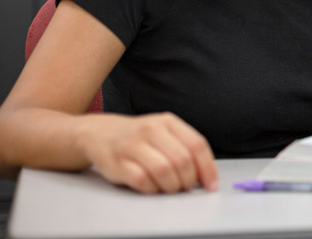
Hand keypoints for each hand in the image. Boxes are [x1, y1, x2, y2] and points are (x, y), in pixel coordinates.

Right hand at [78, 113, 218, 193]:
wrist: (100, 133)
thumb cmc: (140, 137)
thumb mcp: (165, 132)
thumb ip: (185, 147)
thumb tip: (207, 174)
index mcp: (168, 122)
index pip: (197, 145)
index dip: (207, 168)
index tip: (211, 185)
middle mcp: (151, 130)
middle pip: (182, 160)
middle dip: (189, 180)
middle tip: (186, 187)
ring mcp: (133, 146)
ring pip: (164, 171)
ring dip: (172, 186)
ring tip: (171, 188)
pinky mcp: (117, 163)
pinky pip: (143, 181)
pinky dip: (152, 189)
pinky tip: (152, 187)